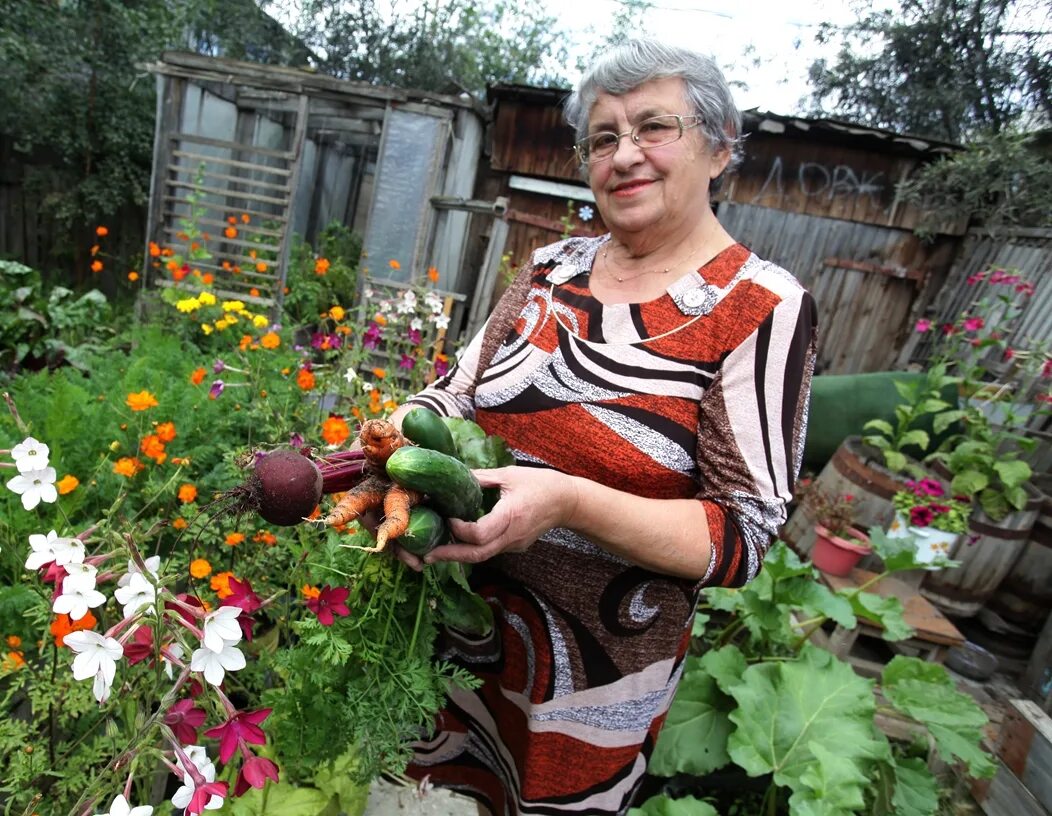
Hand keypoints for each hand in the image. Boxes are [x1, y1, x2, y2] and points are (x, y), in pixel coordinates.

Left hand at [422, 467, 575, 564]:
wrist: (567, 502)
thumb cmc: (540, 484)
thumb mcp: (509, 475)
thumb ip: (481, 478)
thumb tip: (453, 476)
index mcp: (510, 515)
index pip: (480, 534)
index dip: (460, 530)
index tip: (448, 518)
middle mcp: (512, 535)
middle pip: (477, 554)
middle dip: (450, 555)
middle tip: (426, 556)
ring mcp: (514, 544)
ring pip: (483, 555)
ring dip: (459, 554)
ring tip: (436, 551)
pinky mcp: (515, 546)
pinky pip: (491, 550)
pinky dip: (473, 548)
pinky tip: (459, 542)